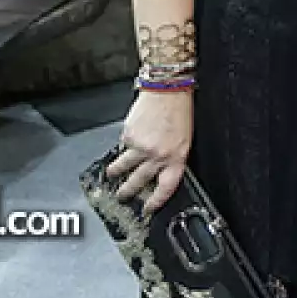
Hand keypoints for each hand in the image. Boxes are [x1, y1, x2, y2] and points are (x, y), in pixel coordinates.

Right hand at [106, 90, 193, 214]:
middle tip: (122, 196)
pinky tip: (126, 141)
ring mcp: (141, 147)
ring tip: (111, 175)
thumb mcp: (184, 139)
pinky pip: (123, 146)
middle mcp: (158, 156)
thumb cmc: (179, 111)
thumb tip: (159, 168)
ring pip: (124, 166)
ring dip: (116, 172)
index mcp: (176, 158)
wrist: (167, 89)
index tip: (149, 208)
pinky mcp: (128, 136)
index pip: (166, 188)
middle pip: (139, 181)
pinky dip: (124, 145)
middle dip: (129, 191)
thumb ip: (172, 156)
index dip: (157, 201)